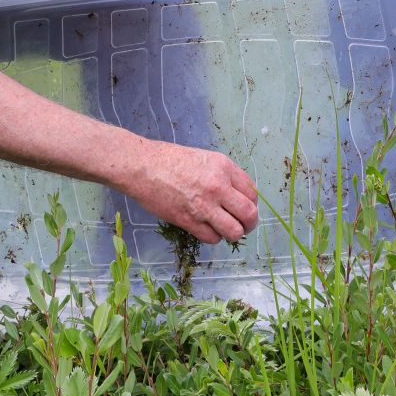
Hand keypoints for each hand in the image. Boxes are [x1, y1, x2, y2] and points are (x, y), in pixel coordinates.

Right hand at [117, 141, 260, 243]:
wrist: (142, 166)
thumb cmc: (170, 159)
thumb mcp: (205, 158)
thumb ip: (223, 175)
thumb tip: (236, 194)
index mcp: (224, 167)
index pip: (252, 192)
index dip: (252, 204)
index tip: (246, 208)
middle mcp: (219, 187)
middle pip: (249, 214)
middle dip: (250, 223)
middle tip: (244, 225)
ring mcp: (204, 206)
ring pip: (234, 231)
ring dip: (233, 233)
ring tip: (227, 230)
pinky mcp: (189, 221)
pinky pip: (212, 238)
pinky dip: (213, 237)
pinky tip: (207, 230)